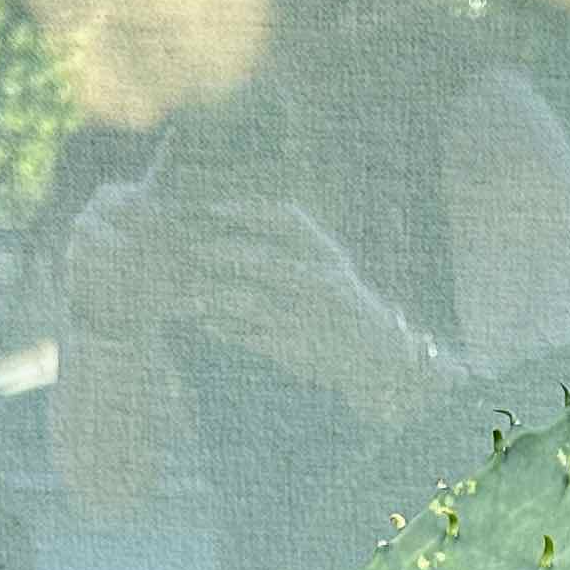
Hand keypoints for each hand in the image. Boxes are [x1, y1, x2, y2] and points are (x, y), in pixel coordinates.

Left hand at [177, 194, 446, 419]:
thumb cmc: (345, 308)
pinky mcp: (299, 349)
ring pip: (252, 301)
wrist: (379, 361)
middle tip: (193, 247)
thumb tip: (241, 226)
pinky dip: (227, 329)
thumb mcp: (329, 269)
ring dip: (217, 296)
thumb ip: (295, 249)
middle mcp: (322, 282)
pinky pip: (252, 336)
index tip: (213, 208)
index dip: (247, 211)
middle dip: (225, 252)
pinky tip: (208, 323)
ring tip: (190, 294)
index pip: (285, 219)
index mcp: (328, 255)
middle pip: (264, 259)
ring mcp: (310, 317)